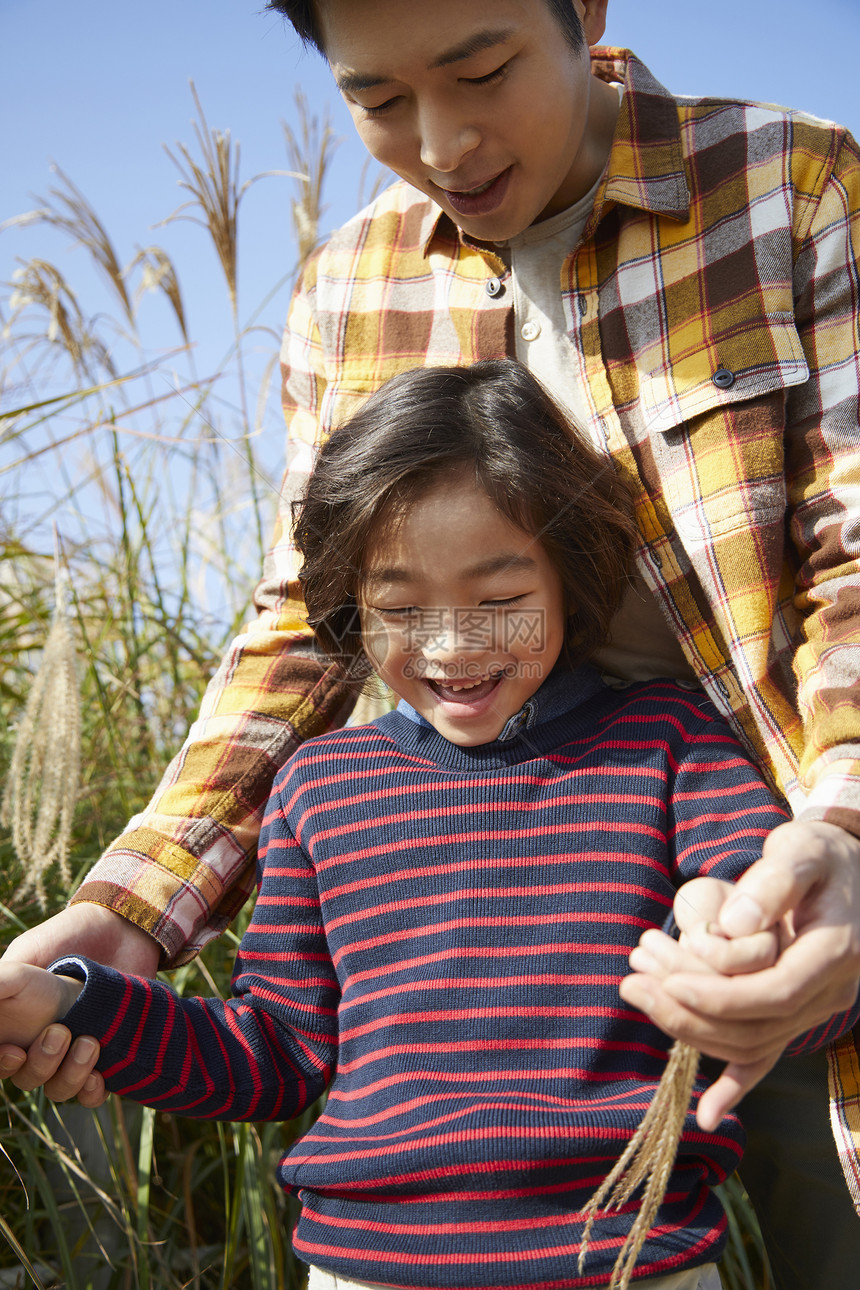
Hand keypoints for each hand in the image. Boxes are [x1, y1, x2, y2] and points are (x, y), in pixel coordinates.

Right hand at [0, 903, 160, 1103]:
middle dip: (40, 1064)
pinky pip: (91, 1094)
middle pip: (26, 1078)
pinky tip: (99, 1076)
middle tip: (60, 1031)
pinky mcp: (106, 1056)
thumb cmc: (66, 939)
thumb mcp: (24, 958)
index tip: (14, 1052)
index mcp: (14, 1024)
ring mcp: (72, 1051)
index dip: (2, 1065)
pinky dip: (91, 1092)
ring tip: (90, 1041)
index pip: (0, 1061)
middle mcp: (40, 1042)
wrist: (120, 930)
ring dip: (71, 1074)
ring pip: (58, 1089)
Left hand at [620, 821, 859, 1129]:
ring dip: (691, 1029)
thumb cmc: (821, 853)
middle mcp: (831, 992)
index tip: (669, 984)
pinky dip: (737, 1084)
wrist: (850, 868)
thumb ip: (773, 882)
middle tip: (632, 982)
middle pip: (756, 1026)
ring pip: (753, 1042)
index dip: (719, 996)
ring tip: (638, 992)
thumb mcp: (801, 850)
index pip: (773, 993)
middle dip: (688, 1012)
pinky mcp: (798, 1012)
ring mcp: (816, 1008)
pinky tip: (707, 1116)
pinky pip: (769, 1054)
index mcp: (834, 954)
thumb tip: (734, 925)